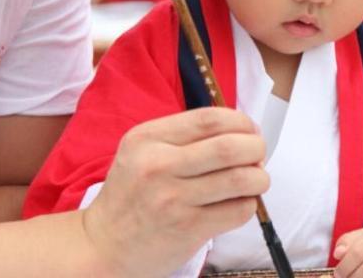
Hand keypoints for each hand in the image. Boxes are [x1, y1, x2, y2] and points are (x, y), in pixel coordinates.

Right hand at [81, 107, 268, 276]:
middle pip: (229, 147)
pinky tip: (239, 203)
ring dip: (259, 178)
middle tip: (257, 154)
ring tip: (256, 179)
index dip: (240, 122)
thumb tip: (241, 131)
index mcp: (148, 138)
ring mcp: (173, 199)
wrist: (103, 244)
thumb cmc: (131, 193)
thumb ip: (183, 136)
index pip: (209, 119)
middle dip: (256, 148)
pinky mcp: (187, 229)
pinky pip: (237, 211)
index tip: (249, 130)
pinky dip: (249, 204)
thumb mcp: (142, 151)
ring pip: (240, 180)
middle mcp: (158, 166)